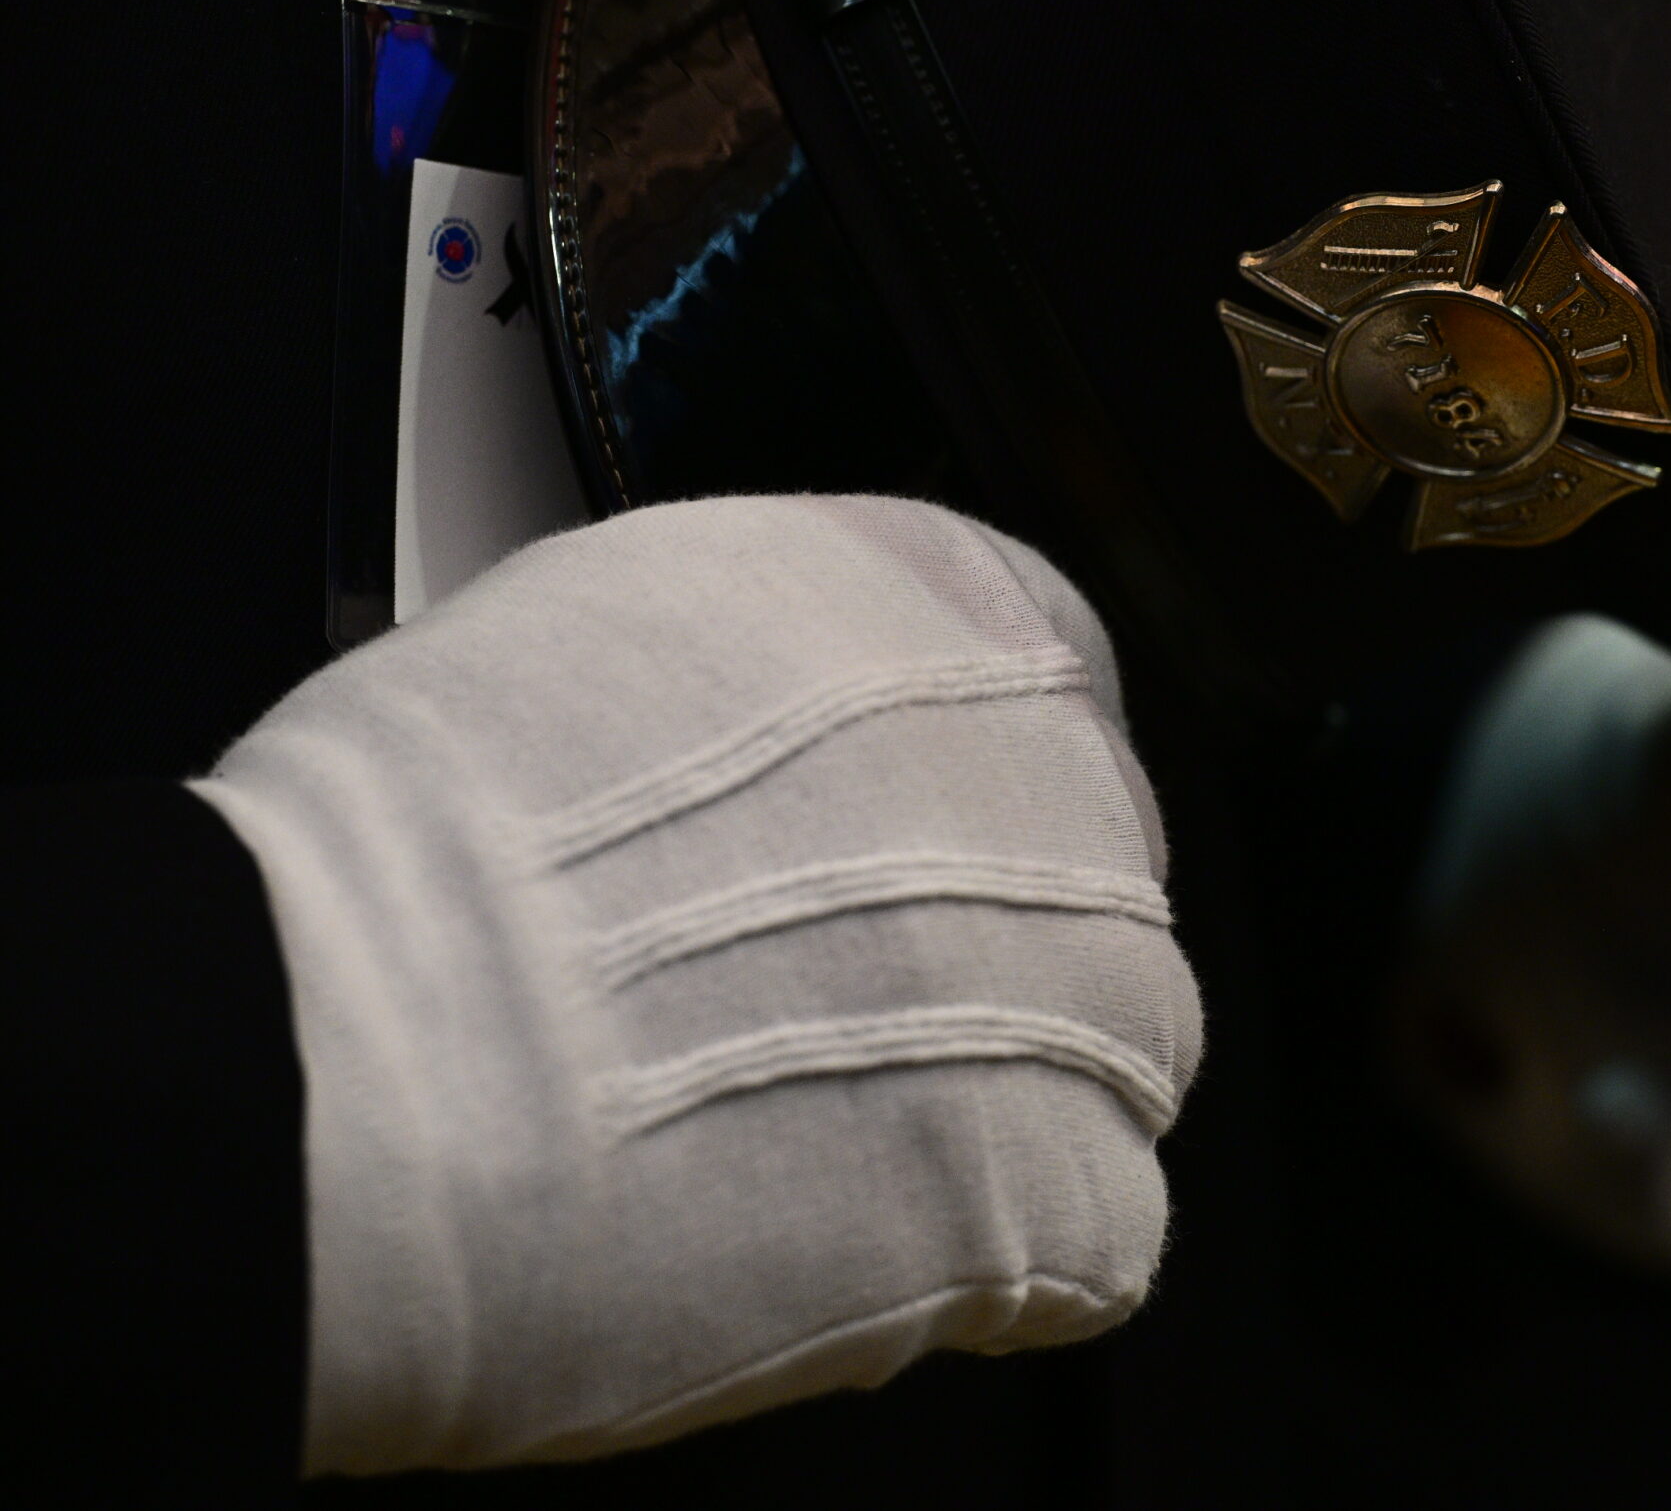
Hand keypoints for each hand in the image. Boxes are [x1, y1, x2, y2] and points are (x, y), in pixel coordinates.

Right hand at [193, 497, 1199, 1471]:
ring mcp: (1081, 977)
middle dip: (991, 953)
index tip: (910, 853)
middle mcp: (1049, 770)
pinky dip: (1010, 1257)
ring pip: (1126, 1048)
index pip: (1049, 677)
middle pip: (1095, 877)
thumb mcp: (614, 628)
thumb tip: (793, 745)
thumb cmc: (419, 853)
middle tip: (833, 1024)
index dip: (969, 788)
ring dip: (1011, 1101)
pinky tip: (868, 1245)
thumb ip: (776, 670)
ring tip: (827, 1142)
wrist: (355, 1058)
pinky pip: (1106, 1229)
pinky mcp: (1058, 1183)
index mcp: (939, 602)